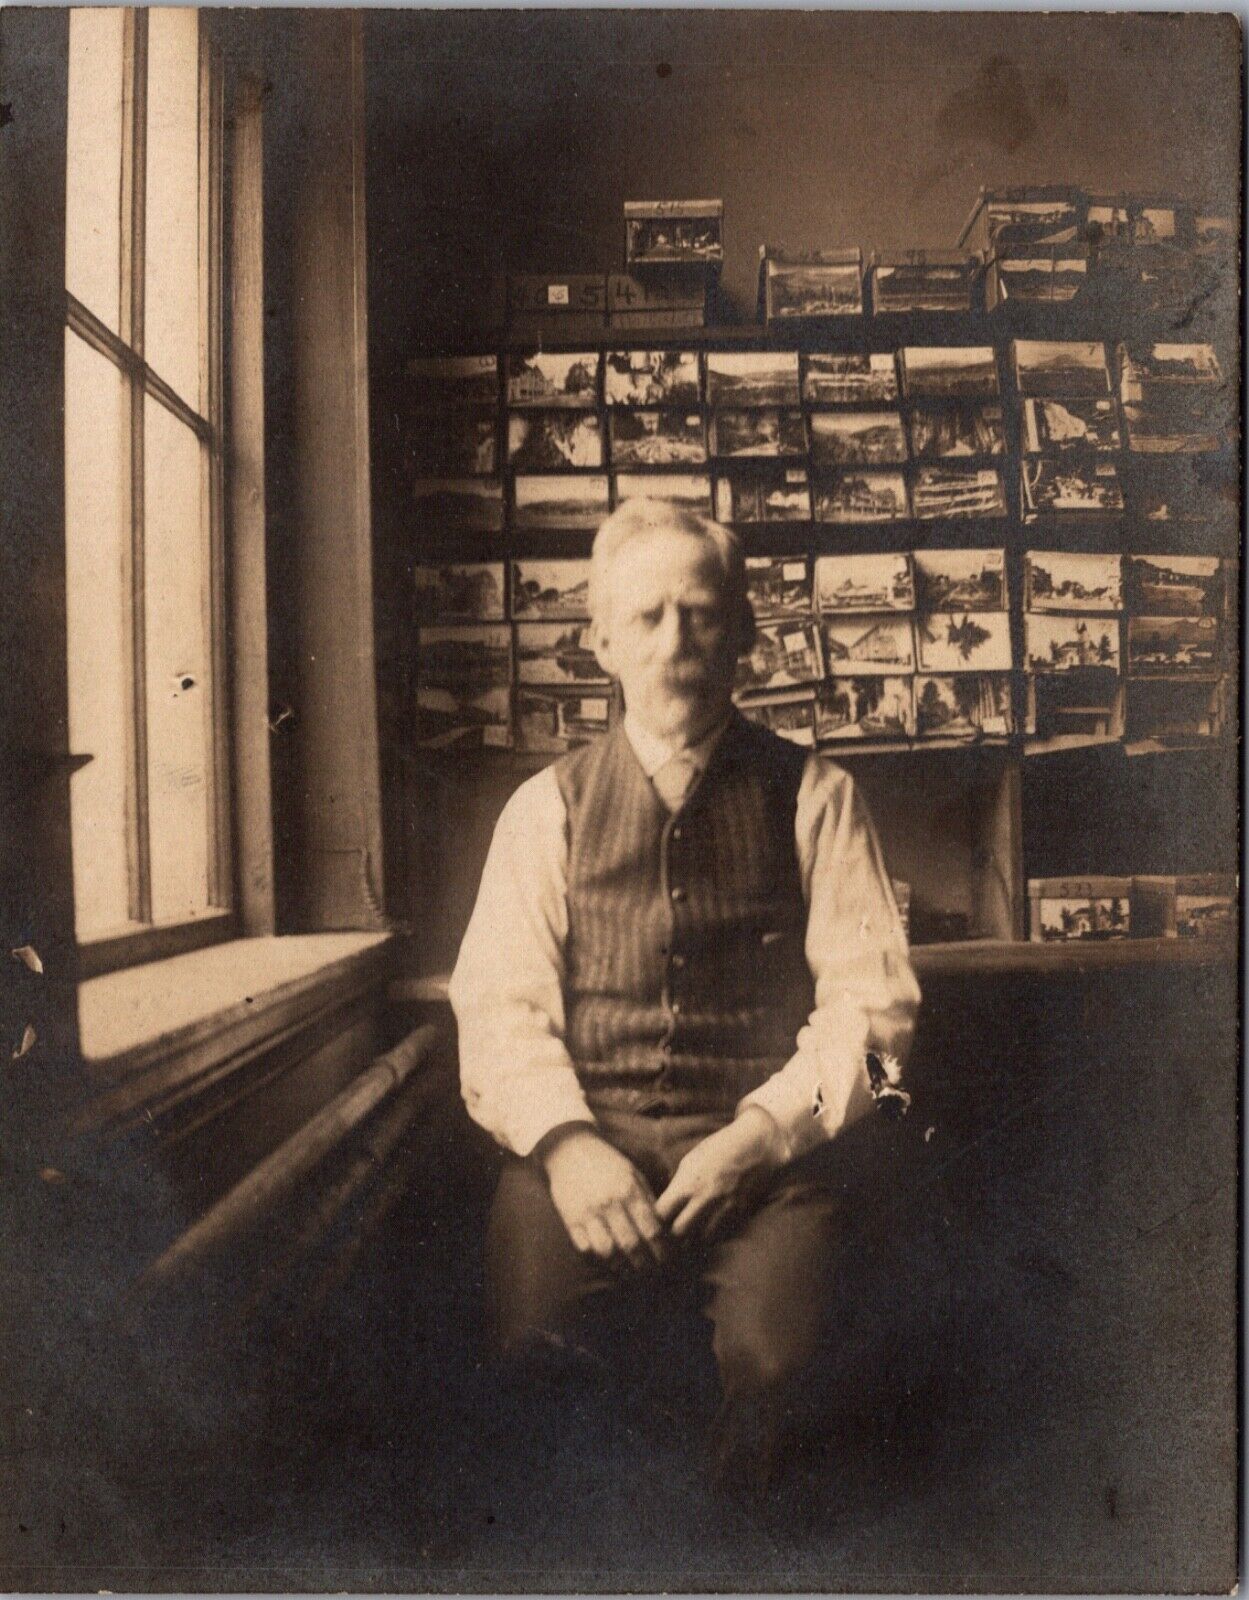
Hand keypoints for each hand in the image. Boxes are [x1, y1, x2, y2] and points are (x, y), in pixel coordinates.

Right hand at [538, 1126, 664, 1269]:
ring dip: (621, 1267)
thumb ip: (647, 1200)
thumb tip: (664, 1227)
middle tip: (652, 1273)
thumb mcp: (632, 1174)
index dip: (663, 1250)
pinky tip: (607, 1263)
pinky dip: (597, 1260)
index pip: (652, 1229)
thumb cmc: (607, 1164)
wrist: (570, 1150)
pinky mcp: (570, 1220)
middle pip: (632, 1245)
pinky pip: (585, 1249)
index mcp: (629, 1190)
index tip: (667, 1259)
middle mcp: (610, 1203)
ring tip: (630, 1272)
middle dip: (645, 1265)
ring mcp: (588, 1213)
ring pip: (607, 1251)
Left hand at [655, 1108, 788, 1238]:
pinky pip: (721, 1237)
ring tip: (688, 1236)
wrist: (757, 1145)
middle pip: (678, 1232)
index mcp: (688, 1183)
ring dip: (692, 1240)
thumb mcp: (691, 1161)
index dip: (655, 1221)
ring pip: (700, 1240)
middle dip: (671, 1235)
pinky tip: (707, 1231)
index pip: (661, 1214)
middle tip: (669, 1234)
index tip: (656, 1221)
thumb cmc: (720, 1148)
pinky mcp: (739, 1215)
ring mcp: (723, 1209)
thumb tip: (666, 1208)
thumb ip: (678, 1186)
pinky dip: (712, 1238)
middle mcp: (704, 1199)